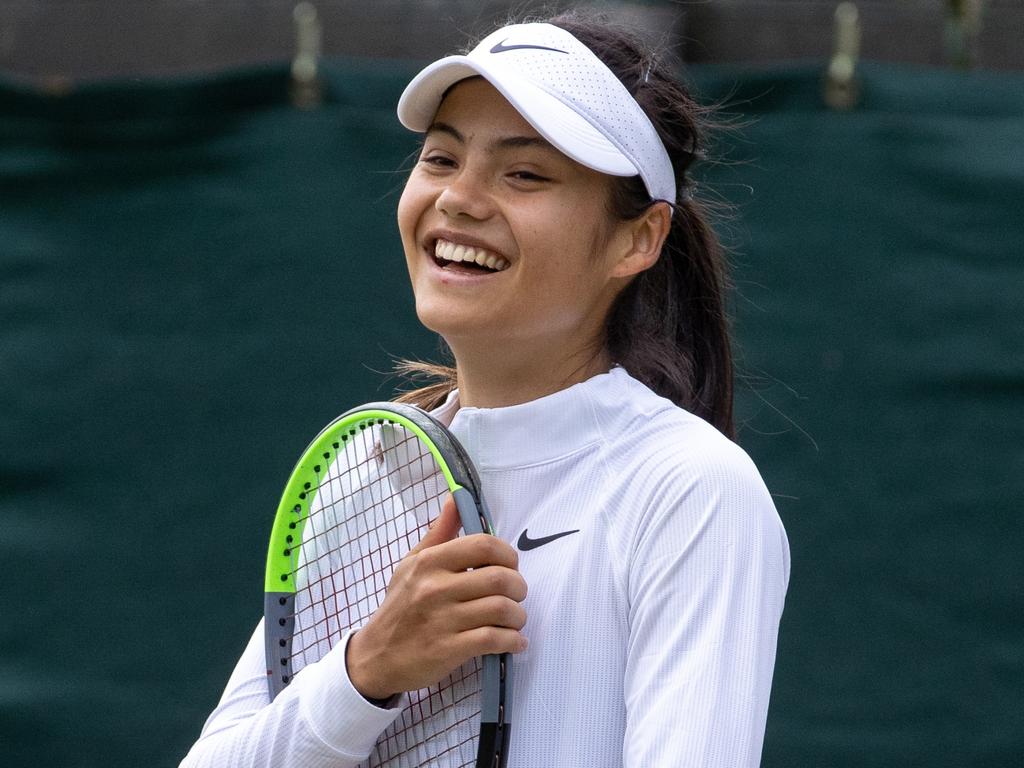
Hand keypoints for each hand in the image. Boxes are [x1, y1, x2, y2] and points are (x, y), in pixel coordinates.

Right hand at [346, 496, 527, 699]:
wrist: (376, 657)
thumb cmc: (400, 607)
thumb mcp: (411, 565)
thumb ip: (439, 533)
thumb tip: (455, 498)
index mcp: (429, 562)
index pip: (483, 545)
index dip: (507, 554)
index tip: (510, 565)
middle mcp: (435, 588)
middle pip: (500, 578)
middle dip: (519, 586)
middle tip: (516, 594)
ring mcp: (442, 620)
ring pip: (501, 609)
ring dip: (518, 615)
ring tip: (514, 618)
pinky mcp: (448, 650)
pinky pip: (494, 640)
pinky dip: (512, 641)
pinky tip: (513, 641)